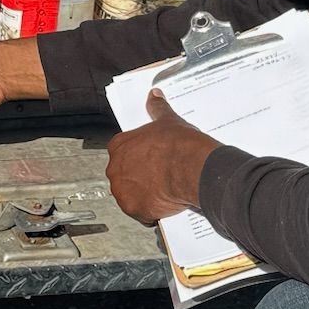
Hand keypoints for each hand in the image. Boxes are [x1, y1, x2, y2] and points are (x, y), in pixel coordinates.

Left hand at [105, 89, 219, 224]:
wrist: (192, 168)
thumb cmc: (179, 145)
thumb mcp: (168, 121)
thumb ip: (157, 108)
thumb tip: (154, 95)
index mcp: (119, 145)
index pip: (121, 152)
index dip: (138, 158)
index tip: (150, 160)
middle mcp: (115, 168)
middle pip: (124, 176)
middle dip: (139, 178)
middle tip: (159, 176)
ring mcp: (122, 191)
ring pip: (131, 196)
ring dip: (144, 195)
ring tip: (164, 191)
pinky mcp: (134, 209)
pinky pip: (141, 214)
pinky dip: (151, 212)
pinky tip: (166, 204)